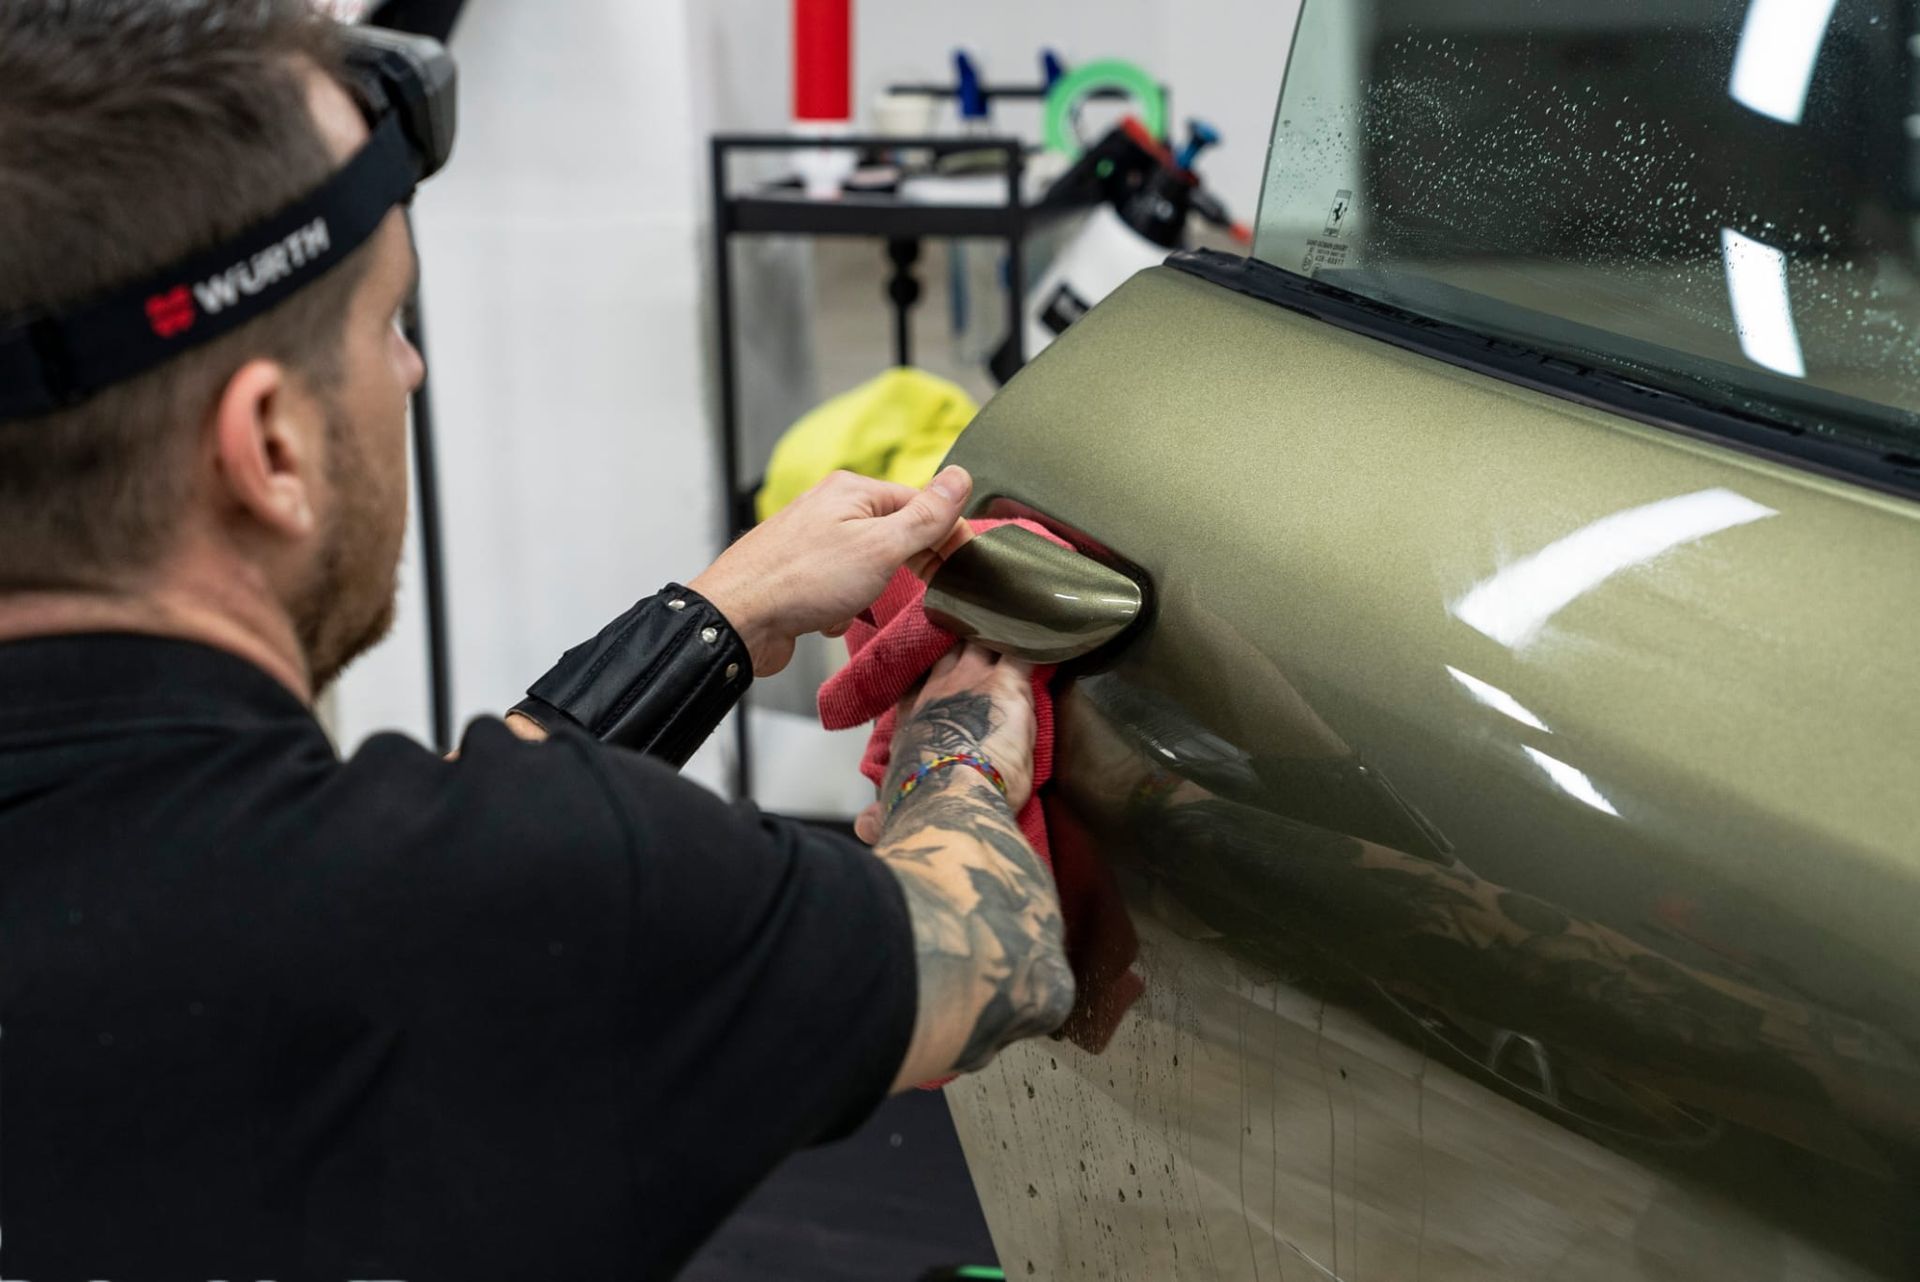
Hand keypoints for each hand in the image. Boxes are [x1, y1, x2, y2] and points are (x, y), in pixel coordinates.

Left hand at [690, 467, 974, 676]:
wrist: (738, 619)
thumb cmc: (804, 579)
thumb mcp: (881, 547)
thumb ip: (925, 516)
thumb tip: (960, 477)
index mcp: (852, 491)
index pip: (919, 503)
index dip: (945, 534)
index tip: (961, 565)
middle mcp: (830, 509)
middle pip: (894, 533)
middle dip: (907, 566)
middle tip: (923, 591)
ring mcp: (813, 542)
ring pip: (869, 566)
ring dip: (872, 592)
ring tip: (859, 604)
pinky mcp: (801, 575)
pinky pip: (842, 590)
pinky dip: (844, 607)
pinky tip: (830, 617)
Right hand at [855, 643, 1035, 842]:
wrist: (950, 801)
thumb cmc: (922, 810)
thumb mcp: (894, 810)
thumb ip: (878, 816)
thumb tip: (863, 829)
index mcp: (912, 718)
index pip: (916, 684)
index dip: (926, 674)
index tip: (934, 673)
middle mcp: (938, 691)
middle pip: (949, 653)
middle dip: (960, 645)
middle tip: (974, 643)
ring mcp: (972, 680)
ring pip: (981, 644)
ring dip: (993, 641)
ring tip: (1010, 635)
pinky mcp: (1008, 684)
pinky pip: (1021, 651)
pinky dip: (1030, 646)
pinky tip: (1041, 643)